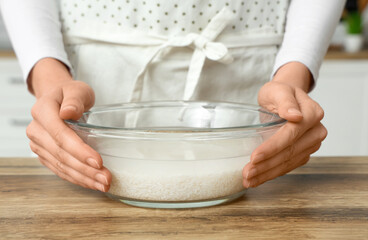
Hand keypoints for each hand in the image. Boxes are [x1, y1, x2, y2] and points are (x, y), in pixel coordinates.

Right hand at [26, 58, 110, 191]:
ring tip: (103, 184)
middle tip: (106, 178)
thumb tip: (68, 112)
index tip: (98, 162)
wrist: (59, 99)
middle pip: (62, 154)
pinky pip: (60, 170)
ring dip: (84, 178)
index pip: (61, 135)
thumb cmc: (70, 94)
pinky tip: (92, 183)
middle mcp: (36, 130)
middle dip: (86, 169)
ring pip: (61, 166)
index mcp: (42, 111)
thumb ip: (74, 100)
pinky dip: (77, 179)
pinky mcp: (45, 155)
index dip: (79, 151)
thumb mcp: (76, 89)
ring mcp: (39, 145)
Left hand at [242, 62, 326, 187]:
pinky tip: (257, 179)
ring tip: (248, 180)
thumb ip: (285, 101)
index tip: (254, 157)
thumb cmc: (279, 92)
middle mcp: (315, 132)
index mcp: (312, 114)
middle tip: (247, 173)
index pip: (290, 135)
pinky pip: (287, 166)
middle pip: (289, 152)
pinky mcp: (303, 153)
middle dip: (266, 165)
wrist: (284, 97)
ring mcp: (310, 144)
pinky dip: (271, 174)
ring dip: (267, 174)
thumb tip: (295, 116)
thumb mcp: (278, 90)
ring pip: (287, 163)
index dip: (272, 148)